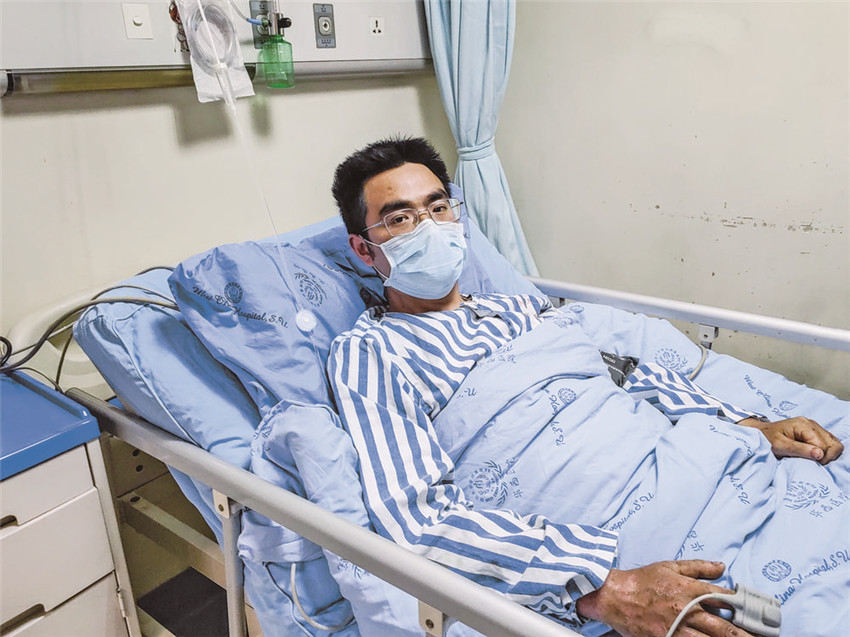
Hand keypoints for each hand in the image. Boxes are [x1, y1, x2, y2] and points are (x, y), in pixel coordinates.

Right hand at [575, 560, 752, 636]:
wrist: (613, 596)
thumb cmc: (641, 580)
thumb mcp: (669, 566)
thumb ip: (697, 567)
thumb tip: (722, 566)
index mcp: (689, 589)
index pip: (724, 598)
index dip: (742, 605)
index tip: (756, 612)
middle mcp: (687, 610)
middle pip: (723, 626)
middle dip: (745, 634)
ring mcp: (678, 628)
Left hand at [739, 416, 843, 464]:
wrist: (759, 433)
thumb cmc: (766, 439)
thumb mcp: (779, 446)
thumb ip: (799, 449)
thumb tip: (820, 454)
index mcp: (803, 424)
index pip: (823, 445)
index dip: (819, 458)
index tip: (808, 463)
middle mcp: (811, 424)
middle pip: (833, 443)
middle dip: (827, 457)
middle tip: (813, 463)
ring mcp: (814, 428)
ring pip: (834, 444)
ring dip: (828, 455)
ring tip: (814, 460)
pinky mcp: (814, 433)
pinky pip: (829, 444)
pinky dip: (826, 452)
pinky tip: (815, 456)